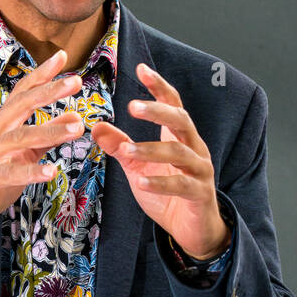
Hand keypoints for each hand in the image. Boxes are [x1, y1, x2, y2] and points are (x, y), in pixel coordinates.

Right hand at [0, 47, 84, 258]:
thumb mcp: (21, 156)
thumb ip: (44, 137)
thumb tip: (72, 119)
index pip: (21, 93)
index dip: (41, 75)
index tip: (63, 57)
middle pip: (19, 106)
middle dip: (48, 92)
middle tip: (75, 82)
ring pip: (17, 138)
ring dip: (49, 132)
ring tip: (76, 129)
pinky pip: (8, 173)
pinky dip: (31, 171)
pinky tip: (51, 172)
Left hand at [89, 63, 231, 258]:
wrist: (191, 229)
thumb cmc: (166, 193)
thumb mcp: (138, 167)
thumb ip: (121, 147)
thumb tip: (96, 126)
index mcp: (180, 138)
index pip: (173, 104)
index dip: (159, 86)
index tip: (140, 68)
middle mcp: (194, 148)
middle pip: (181, 121)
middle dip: (157, 112)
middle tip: (132, 106)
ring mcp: (200, 171)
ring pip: (179, 153)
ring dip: (152, 149)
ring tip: (127, 150)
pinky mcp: (199, 194)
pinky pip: (181, 185)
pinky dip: (161, 183)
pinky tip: (140, 181)